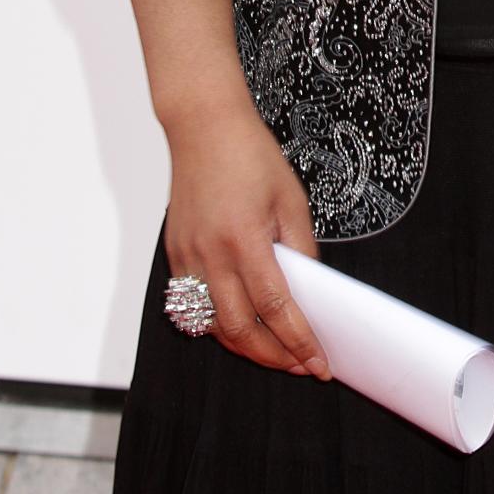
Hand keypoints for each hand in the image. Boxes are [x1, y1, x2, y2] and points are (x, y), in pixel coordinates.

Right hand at [164, 95, 330, 376]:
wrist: (204, 127)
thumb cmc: (249, 155)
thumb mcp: (291, 199)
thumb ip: (301, 249)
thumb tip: (310, 292)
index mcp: (243, 239)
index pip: (275, 308)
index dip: (299, 341)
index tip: (318, 362)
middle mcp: (209, 254)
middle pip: (240, 330)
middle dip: (273, 357)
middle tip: (301, 366)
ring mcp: (187, 258)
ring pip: (213, 327)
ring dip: (245, 348)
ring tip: (277, 353)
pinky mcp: (175, 257)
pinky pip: (194, 307)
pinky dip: (219, 326)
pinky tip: (244, 328)